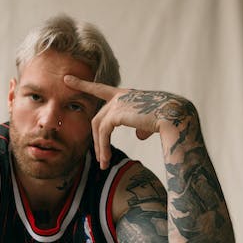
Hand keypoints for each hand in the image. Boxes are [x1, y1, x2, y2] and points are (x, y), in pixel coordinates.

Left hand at [64, 75, 197, 169]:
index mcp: (128, 95)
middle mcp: (121, 96)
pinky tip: (105, 159)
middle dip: (96, 139)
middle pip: (98, 118)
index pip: (101, 89)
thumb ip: (142, 127)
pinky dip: (103, 147)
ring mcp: (117, 103)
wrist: (176, 116)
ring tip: (103, 163)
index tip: (67, 78)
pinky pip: (103, 132)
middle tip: (100, 158)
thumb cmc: (169, 119)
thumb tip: (139, 135)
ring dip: (100, 147)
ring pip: (98, 127)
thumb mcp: (153, 122)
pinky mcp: (116, 113)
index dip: (84, 85)